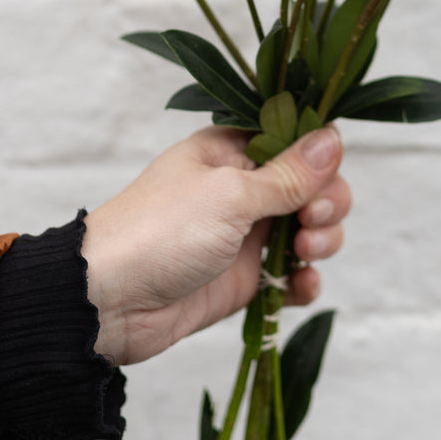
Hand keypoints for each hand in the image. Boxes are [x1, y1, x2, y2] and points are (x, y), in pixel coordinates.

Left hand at [81, 125, 350, 365]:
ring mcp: (244, 236)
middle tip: (311, 221)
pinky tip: (302, 286)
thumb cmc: (159, 231)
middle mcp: (241, 189)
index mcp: (231, 152)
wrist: (108, 301)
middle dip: (326, 203)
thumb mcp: (230, 194)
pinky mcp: (243, 279)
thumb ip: (288, 175)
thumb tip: (332, 138)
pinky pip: (290, 276)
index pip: (294, 142)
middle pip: (311, 187)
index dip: (319, 159)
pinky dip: (304, 281)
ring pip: (308, 231)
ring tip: (304, 254)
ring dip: (322, 241)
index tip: (321, 179)